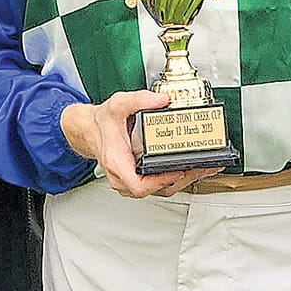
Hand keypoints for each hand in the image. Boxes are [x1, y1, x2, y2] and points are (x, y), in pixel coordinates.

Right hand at [59, 93, 223, 197]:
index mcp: (117, 162)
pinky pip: (157, 186)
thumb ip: (139, 99)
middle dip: (182, 179)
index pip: (140, 185)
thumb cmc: (102, 122)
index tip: (178, 170)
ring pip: (158, 190)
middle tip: (201, 167)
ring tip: (201, 168)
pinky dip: (174, 178)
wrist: (89, 129)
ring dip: (182, 180)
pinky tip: (188, 169)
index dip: (161, 181)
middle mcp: (122, 176)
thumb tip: (161, 100)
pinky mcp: (136, 180)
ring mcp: (129, 181)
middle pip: (155, 189)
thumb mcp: (118, 104)